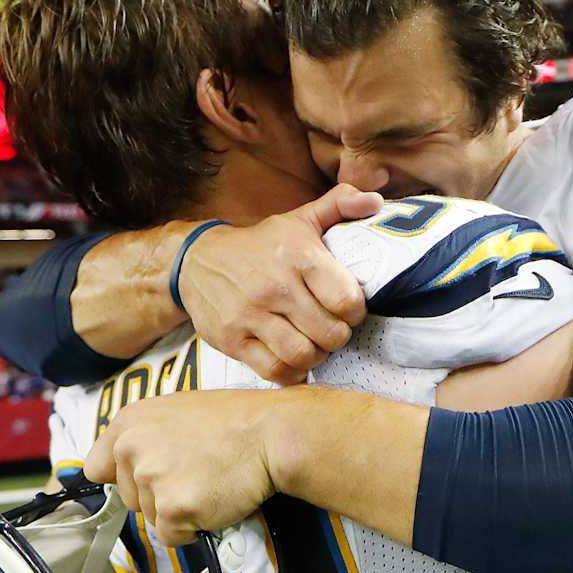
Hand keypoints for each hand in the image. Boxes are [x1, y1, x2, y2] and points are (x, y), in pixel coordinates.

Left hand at [83, 390, 281, 545]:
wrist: (271, 434)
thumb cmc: (237, 422)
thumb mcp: (179, 412)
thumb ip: (147, 437)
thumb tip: (132, 464)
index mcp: (130, 421)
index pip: (98, 467)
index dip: (124, 479)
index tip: (143, 482)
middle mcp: (132, 448)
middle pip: (129, 498)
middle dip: (159, 496)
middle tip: (195, 476)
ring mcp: (150, 479)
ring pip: (151, 518)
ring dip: (179, 511)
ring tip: (210, 483)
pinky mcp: (172, 509)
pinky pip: (172, 536)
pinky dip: (194, 528)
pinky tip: (214, 500)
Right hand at [179, 184, 381, 384]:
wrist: (196, 262)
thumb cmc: (259, 245)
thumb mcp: (297, 219)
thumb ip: (338, 205)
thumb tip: (375, 199)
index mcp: (298, 255)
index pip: (346, 300)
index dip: (355, 312)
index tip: (348, 310)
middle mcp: (275, 286)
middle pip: (329, 333)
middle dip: (337, 336)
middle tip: (331, 330)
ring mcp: (251, 315)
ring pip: (303, 354)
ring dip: (315, 356)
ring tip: (313, 345)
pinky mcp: (233, 340)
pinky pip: (274, 370)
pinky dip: (291, 372)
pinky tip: (293, 360)